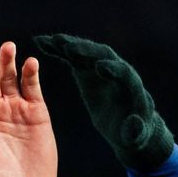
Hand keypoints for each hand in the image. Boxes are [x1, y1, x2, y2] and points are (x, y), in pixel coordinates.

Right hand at [32, 34, 174, 169]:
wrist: (125, 125)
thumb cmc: (133, 133)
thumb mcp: (135, 136)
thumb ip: (135, 131)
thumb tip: (134, 124)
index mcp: (131, 86)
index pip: (124, 74)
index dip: (113, 69)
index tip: (100, 67)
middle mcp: (117, 70)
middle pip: (103, 55)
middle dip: (87, 51)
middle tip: (70, 48)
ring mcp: (101, 67)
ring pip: (85, 52)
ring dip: (68, 45)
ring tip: (51, 41)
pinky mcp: (87, 69)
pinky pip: (72, 57)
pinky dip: (58, 50)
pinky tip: (43, 43)